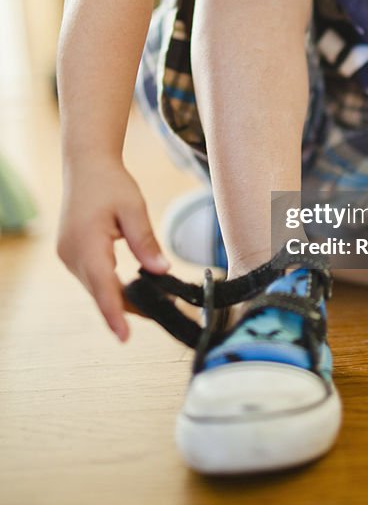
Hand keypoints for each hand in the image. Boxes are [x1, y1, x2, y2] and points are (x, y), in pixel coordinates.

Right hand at [57, 159, 168, 340]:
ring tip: (154, 302)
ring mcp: (68, 256)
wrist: (86, 167)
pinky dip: (110, 285)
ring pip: (96, 287)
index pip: (102, 286)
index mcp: (87, 243)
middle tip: (162, 312)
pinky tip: (132, 289)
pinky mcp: (71, 254)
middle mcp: (72, 254)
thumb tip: (161, 271)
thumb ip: (146, 241)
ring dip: (119, 297)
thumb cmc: (111, 183)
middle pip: (101, 291)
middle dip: (127, 307)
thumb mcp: (134, 208)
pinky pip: (92, 278)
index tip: (124, 337)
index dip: (114, 313)